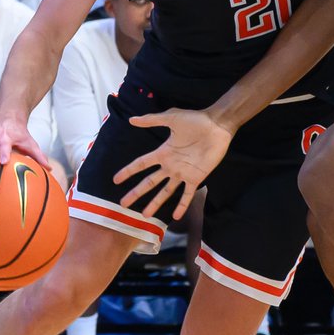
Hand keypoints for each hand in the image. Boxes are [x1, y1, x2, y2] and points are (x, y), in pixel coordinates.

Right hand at [114, 107, 232, 219]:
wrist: (217, 125)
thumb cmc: (196, 120)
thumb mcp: (171, 118)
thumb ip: (152, 120)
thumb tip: (132, 119)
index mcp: (163, 152)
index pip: (142, 164)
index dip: (129, 171)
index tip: (116, 180)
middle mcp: (170, 165)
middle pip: (150, 182)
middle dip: (137, 193)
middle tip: (124, 204)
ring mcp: (183, 173)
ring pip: (166, 191)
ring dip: (155, 203)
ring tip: (145, 215)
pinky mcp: (196, 177)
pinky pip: (188, 194)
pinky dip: (182, 205)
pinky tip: (176, 216)